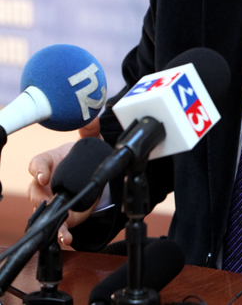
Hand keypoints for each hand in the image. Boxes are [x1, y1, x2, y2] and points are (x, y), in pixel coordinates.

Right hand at [27, 117, 102, 245]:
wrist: (89, 174)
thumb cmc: (81, 156)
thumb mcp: (89, 142)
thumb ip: (89, 128)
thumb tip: (94, 115)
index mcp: (48, 162)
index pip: (36, 164)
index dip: (38, 169)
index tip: (43, 174)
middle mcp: (45, 183)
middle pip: (34, 190)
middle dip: (40, 196)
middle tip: (47, 199)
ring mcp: (51, 200)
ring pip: (43, 211)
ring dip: (50, 220)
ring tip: (60, 227)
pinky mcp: (60, 215)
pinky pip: (56, 226)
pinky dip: (61, 233)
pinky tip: (67, 238)